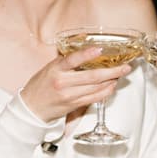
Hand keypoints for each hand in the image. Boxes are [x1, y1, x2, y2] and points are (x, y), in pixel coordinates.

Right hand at [20, 47, 134, 122]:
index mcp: (55, 70)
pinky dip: (106, 91)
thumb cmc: (40, 86)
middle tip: (125, 66)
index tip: (99, 49)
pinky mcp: (74, 105)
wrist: (32, 107)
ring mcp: (70, 95)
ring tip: (121, 74)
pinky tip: (112, 86)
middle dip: (112, 71)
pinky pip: (94, 98)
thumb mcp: (50, 68)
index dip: (86, 55)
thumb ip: (66, 62)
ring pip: (96, 88)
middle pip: (92, 76)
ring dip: (111, 81)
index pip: (72, 60)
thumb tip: (86, 52)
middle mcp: (63, 83)